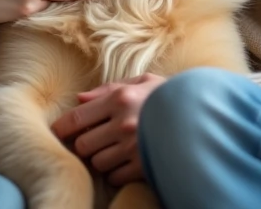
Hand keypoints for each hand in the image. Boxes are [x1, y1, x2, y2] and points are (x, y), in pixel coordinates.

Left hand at [51, 73, 165, 186]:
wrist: (205, 115)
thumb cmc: (170, 95)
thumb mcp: (143, 82)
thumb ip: (109, 89)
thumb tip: (79, 99)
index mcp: (120, 99)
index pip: (76, 118)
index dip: (60, 128)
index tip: (56, 133)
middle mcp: (124, 123)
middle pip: (82, 145)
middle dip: (86, 144)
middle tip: (97, 140)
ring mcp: (134, 147)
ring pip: (97, 163)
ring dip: (102, 159)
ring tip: (117, 149)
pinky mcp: (144, 166)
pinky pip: (115, 177)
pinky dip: (117, 173)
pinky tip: (129, 162)